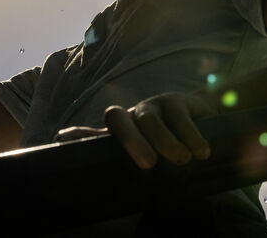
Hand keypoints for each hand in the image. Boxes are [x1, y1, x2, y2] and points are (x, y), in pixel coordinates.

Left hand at [54, 92, 216, 169]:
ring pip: (150, 121)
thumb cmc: (166, 138)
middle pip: (120, 120)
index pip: (96, 132)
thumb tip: (64, 141)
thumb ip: (109, 147)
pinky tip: (202, 151)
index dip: (81, 135)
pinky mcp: (177, 101)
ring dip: (167, 142)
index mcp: (122, 129)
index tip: (64, 140)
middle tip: (149, 164)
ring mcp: (154, 105)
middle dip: (131, 141)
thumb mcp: (141, 146)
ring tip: (184, 160)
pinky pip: (180, 118)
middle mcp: (134, 114)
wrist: (202, 117)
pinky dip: (191, 136)